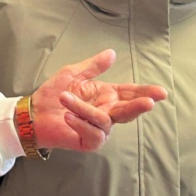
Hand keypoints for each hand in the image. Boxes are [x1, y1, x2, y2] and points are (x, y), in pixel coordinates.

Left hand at [31, 49, 167, 151]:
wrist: (34, 112)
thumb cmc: (53, 94)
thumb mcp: (73, 74)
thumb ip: (93, 66)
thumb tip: (112, 53)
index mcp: (106, 96)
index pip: (129, 93)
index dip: (145, 92)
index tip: (161, 92)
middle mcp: (106, 113)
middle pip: (127, 111)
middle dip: (139, 106)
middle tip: (149, 102)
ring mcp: (99, 129)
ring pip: (103, 120)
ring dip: (83, 108)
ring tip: (64, 97)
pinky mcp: (88, 142)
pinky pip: (92, 134)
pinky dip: (80, 123)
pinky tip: (68, 116)